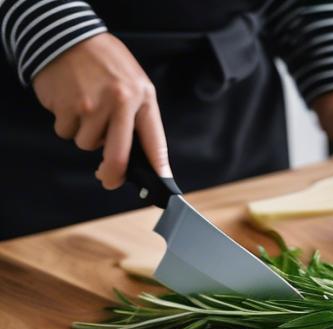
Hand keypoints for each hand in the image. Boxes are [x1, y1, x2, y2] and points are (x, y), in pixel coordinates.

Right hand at [32, 33, 170, 189]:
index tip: (161, 183)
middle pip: (118, 156)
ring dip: (84, 134)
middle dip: (114, 175)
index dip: (158, 166)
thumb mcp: (134, 81)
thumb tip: (139, 154)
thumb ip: (138, 114)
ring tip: (86, 108)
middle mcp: (119, 103)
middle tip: (109, 180)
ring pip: (86, 144)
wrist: (67, 35)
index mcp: (142, 97)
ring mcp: (91, 106)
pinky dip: (66, 123)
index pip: (154, 140)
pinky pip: (65, 132)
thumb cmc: (104, 61)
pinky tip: (69, 102)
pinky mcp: (65, 107)